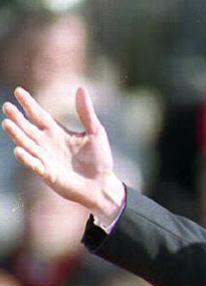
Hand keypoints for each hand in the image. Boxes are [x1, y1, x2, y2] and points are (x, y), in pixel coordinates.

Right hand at [1, 86, 123, 221]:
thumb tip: (80, 88)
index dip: (29, 104)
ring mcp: (45, 158)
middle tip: (7, 107)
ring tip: (7, 124)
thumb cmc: (100, 160)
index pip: (38, 115)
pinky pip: (34, 164)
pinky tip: (19, 150)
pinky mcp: (47, 173)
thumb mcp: (95, 133)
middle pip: (28, 128)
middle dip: (17, 118)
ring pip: (26, 144)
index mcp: (57, 132)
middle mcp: (47, 144)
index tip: (19, 91)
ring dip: (17, 135)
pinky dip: (26, 158)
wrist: (102, 185)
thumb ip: (86, 112)